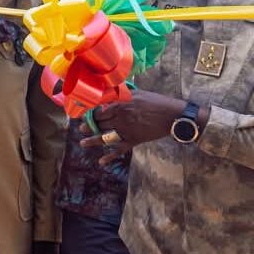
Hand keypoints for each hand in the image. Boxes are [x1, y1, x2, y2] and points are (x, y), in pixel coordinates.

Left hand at [78, 90, 195, 165]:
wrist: (171, 116)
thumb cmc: (156, 102)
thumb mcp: (138, 93)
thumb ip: (123, 94)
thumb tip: (112, 91)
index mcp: (120, 105)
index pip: (100, 110)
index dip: (91, 113)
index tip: (84, 115)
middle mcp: (120, 118)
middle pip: (100, 123)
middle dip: (89, 126)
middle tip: (81, 129)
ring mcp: (126, 130)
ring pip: (105, 136)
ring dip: (93, 140)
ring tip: (83, 142)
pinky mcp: (133, 140)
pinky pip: (119, 149)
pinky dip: (110, 156)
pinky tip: (101, 161)